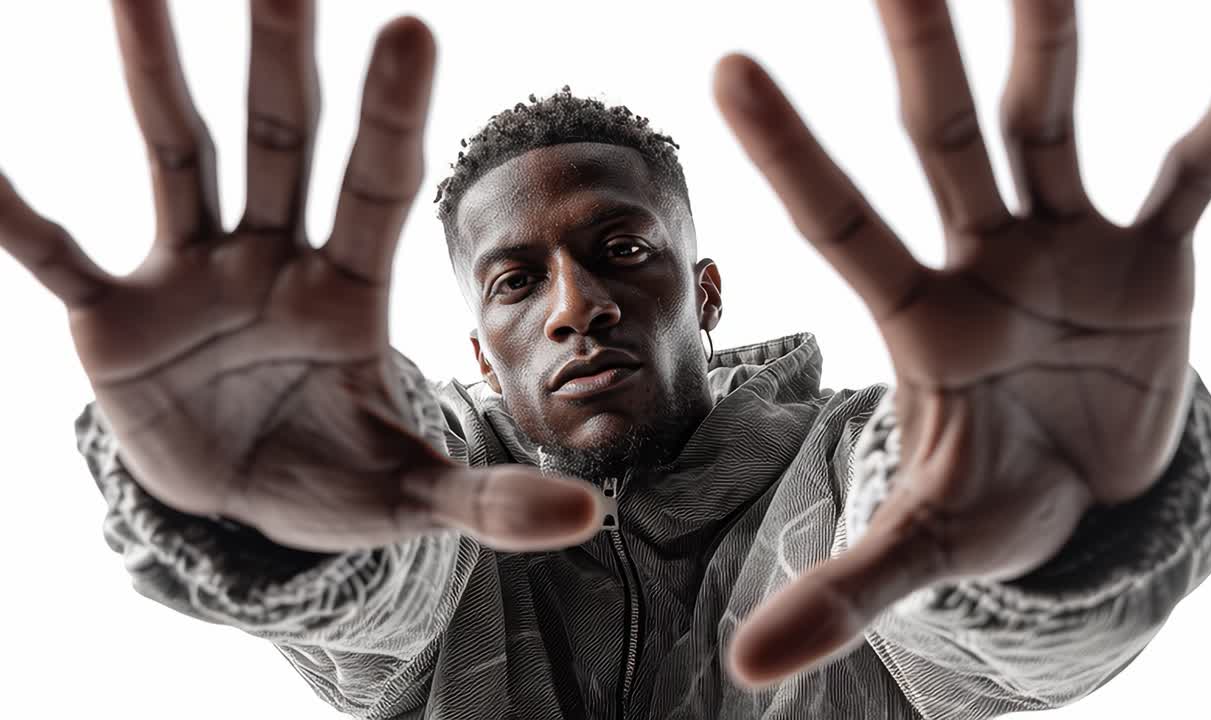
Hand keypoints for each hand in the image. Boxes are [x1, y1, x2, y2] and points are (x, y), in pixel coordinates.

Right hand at [0, 0, 601, 552]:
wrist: (245, 506)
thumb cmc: (337, 480)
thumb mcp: (414, 495)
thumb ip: (491, 499)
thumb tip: (589, 515)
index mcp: (351, 290)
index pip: (379, 187)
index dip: (393, 115)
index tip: (411, 27)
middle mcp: (273, 260)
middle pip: (283, 142)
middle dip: (284, 58)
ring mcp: (191, 279)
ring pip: (179, 159)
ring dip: (156, 77)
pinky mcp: (117, 320)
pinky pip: (57, 259)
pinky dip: (17, 221)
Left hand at [714, 0, 1210, 687]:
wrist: (1082, 487)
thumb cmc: (992, 501)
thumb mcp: (924, 547)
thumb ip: (843, 591)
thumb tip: (745, 672)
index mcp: (919, 318)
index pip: (839, 221)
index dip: (788, 151)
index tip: (724, 64)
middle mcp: (982, 257)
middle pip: (940, 137)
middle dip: (920, 49)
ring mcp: (1067, 245)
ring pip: (1051, 121)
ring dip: (1049, 36)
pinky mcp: (1151, 258)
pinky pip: (1196, 169)